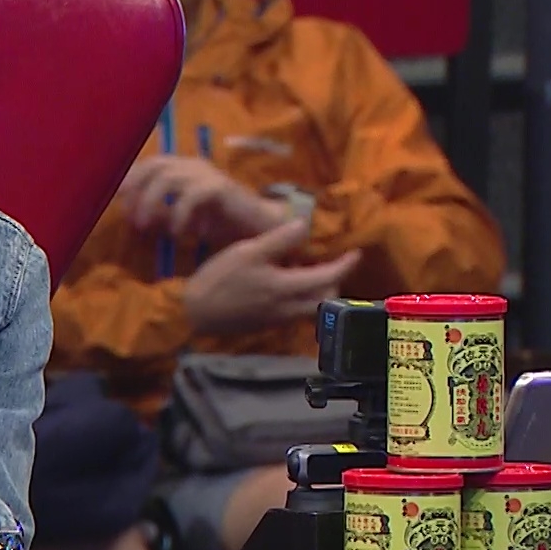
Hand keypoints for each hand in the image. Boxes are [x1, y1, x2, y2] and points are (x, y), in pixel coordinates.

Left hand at [118, 156, 290, 246]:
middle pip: (155, 166)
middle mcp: (193, 166)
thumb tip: (129, 215)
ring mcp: (207, 174)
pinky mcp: (220, 188)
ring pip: (169, 178)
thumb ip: (158, 214)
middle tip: (126, 213)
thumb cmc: (220, 223)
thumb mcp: (181, 220)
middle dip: (135, 188)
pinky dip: (179, 214)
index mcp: (183, 169)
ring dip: (151, 202)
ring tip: (144, 225)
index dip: (129, 179)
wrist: (259, 228)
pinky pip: (192, 196)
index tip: (114, 199)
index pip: (150, 164)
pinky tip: (176, 233)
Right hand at [182, 219, 360, 335]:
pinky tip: (285, 285)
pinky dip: (301, 299)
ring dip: (318, 292)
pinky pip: (296, 312)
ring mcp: (279, 319)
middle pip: (326, 298)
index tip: (356, 253)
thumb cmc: (219, 279)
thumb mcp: (248, 252)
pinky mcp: (268, 324)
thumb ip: (278, 240)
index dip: (346, 265)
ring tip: (307, 273)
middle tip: (329, 264)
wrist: (195, 313)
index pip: (329, 277)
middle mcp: (289, 308)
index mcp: (286, 287)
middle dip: (334, 281)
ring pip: (312, 308)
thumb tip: (303, 225)